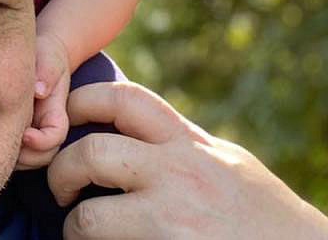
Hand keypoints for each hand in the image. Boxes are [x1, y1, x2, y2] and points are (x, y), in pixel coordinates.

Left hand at [17, 32, 70, 168]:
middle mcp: (43, 128)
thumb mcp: (48, 58)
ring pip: (24, 159)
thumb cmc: (45, 57)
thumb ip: (46, 72)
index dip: (43, 141)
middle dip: (25, 156)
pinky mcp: (13, 132)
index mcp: (55, 113)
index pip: (56, 136)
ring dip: (11, 157)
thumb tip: (38, 90)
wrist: (37, 57)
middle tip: (4, 142)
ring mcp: (29, 132)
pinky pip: (8, 151)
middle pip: (41, 156)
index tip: (26, 135)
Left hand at [48, 82, 327, 239]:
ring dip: (75, 227)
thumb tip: (137, 127)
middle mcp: (178, 174)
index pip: (125, 99)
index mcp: (189, 143)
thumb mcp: (227, 163)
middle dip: (62, 169)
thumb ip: (183, 143)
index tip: (67, 115)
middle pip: (93, 152)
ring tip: (80, 231)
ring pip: (91, 218)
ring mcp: (171, 221)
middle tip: (61, 188)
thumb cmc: (266, 215)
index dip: (84, 100)